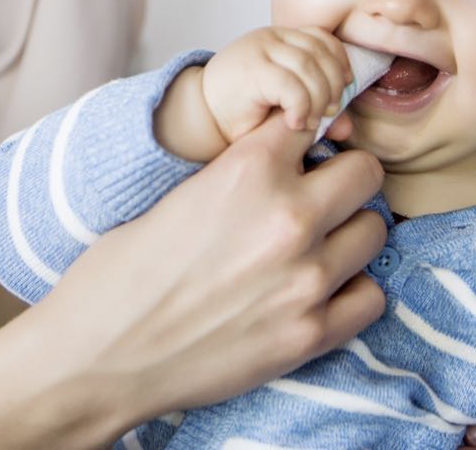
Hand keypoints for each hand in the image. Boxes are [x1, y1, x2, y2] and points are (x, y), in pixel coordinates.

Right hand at [27, 111, 387, 427]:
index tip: (298, 152)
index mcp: (248, 170)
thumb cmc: (121, 272)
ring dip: (348, 234)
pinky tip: (319, 292)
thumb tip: (283, 166)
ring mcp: (306, 279)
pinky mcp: (312, 334)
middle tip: (319, 197)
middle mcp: (288, 217)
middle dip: (343, 179)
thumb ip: (240, 175)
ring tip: (315, 246)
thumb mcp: (178, 194)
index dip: (302, 137)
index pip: (311, 122)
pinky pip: (371, 297)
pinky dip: (350, 291)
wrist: (101, 354)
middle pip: (365, 172)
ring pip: (374, 231)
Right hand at [202, 26, 352, 141]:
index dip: (339, 62)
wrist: (200, 117)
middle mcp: (270, 37)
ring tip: (310, 121)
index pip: (322, 39)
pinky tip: (295, 122)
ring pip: (309, 66)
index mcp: (280, 39)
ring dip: (318, 99)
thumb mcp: (287, 109)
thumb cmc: (242, 112)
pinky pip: (291, 84)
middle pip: (320, 52)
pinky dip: (301, 106)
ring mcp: (259, 49)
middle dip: (333, 85)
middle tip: (329, 113)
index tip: (344, 90)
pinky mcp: (251, 68)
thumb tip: (347, 128)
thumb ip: (317, 111)